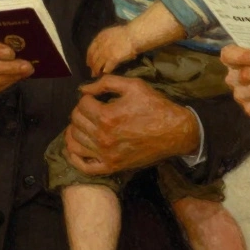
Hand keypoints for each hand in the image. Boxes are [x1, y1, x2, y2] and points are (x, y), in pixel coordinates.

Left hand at [63, 75, 197, 176]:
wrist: (175, 132)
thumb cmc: (155, 106)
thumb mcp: (134, 85)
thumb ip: (106, 83)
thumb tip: (83, 89)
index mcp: (107, 116)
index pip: (81, 104)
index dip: (87, 98)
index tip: (95, 98)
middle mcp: (103, 137)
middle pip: (76, 122)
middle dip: (79, 112)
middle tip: (89, 110)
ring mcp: (106, 155)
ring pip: (75, 143)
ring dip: (74, 130)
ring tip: (81, 125)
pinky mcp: (112, 166)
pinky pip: (84, 166)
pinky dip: (74, 157)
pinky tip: (74, 148)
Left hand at [87, 25, 137, 76]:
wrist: (134, 35)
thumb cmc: (127, 32)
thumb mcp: (111, 32)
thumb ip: (106, 39)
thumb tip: (105, 46)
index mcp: (100, 37)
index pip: (90, 50)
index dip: (89, 57)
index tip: (88, 63)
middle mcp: (100, 46)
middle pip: (93, 58)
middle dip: (92, 66)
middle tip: (92, 72)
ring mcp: (106, 53)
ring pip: (97, 65)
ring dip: (96, 71)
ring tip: (97, 75)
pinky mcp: (112, 60)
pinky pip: (107, 68)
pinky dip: (105, 72)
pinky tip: (106, 74)